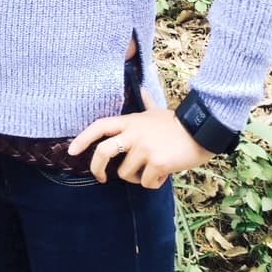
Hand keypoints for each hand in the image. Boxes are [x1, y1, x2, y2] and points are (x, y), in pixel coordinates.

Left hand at [68, 92, 214, 187]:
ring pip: (127, 174)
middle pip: (104, 152)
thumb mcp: (155, 110)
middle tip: (101, 178)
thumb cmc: (176, 124)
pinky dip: (154, 183)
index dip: (83, 139)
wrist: (199, 132)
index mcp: (129, 121)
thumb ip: (145, 101)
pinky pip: (146, 183)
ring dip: (138, 177)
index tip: (71, 151)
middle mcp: (133, 134)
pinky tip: (164, 173)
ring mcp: (144, 148)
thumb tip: (141, 88)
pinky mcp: (157, 163)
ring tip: (152, 169)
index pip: (99, 126)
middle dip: (97, 169)